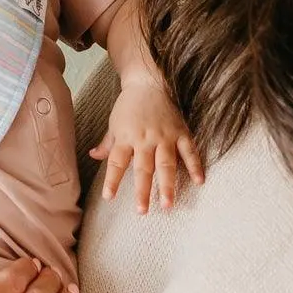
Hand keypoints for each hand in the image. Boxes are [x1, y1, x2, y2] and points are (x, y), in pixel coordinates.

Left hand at [88, 77, 203, 211]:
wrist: (148, 82)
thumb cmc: (128, 105)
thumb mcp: (114, 123)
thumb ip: (107, 144)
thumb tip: (93, 156)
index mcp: (126, 137)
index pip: (117, 163)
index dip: (113, 180)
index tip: (109, 198)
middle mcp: (145, 139)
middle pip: (143, 168)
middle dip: (142, 191)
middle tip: (142, 211)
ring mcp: (164, 136)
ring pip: (166, 164)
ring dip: (167, 185)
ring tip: (167, 204)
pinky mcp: (180, 132)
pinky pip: (189, 151)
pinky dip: (195, 166)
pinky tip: (199, 182)